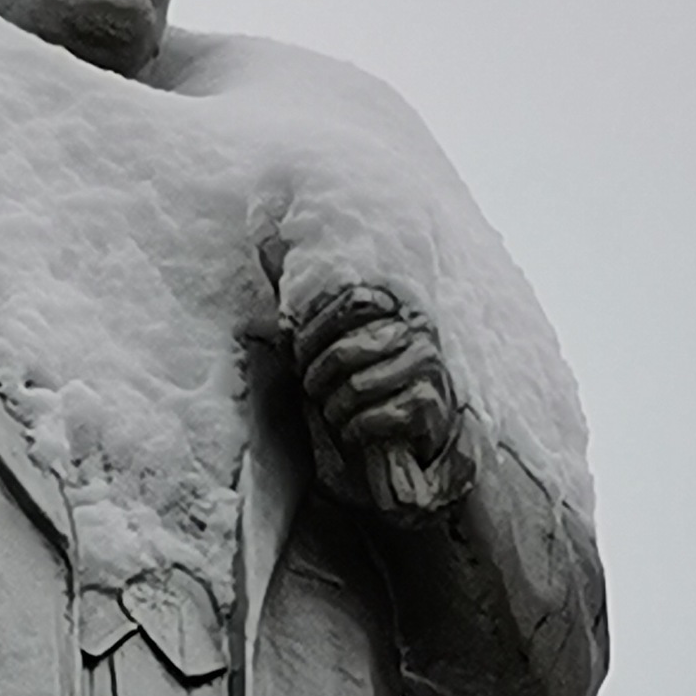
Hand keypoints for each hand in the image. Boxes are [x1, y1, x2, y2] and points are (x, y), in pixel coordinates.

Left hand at [292, 286, 469, 521]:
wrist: (414, 448)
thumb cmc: (368, 395)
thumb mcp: (341, 352)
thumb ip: (315, 314)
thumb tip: (265, 248)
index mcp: (397, 311)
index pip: (351, 302)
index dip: (314, 333)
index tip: (300, 359)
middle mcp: (417, 334)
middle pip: (344, 351)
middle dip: (318, 381)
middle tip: (318, 395)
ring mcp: (427, 370)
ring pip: (356, 388)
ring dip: (336, 411)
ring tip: (339, 416)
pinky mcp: (429, 407)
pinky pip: (373, 418)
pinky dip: (355, 432)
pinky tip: (359, 434)